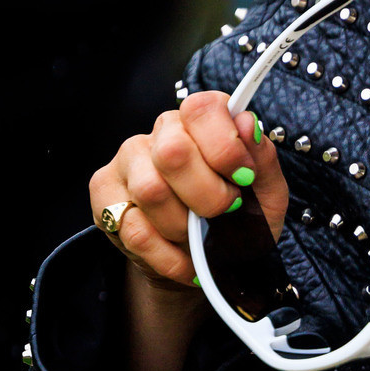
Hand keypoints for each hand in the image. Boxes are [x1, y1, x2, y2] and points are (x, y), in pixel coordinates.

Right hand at [90, 89, 286, 288]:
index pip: (202, 109)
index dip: (226, 147)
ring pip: (150, 192)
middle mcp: (159, 133)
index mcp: (199, 122)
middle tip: (225, 213)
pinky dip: (168, 256)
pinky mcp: (104, 195)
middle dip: (208, 196)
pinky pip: (134, 229)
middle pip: (173, 153)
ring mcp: (127, 161)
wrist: (208, 261)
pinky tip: (186, 260)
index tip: (243, 179)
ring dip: (185, 227)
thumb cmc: (239, 218)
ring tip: (200, 237)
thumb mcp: (265, 193)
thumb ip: (262, 159)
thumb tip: (247, 124)